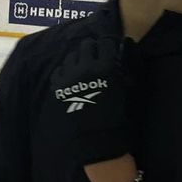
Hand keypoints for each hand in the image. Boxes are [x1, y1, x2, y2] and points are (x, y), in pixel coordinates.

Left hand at [49, 36, 132, 165]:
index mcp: (106, 68)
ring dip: (78, 59)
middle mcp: (86, 68)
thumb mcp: (124, 90)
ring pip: (71, 56)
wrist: (95, 139)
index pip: (106, 42)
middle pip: (86, 45)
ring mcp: (69, 77)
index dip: (108, 46)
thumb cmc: (116, 117)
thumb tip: (118, 58)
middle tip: (95, 58)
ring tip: (82, 69)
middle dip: (92, 49)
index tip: (109, 51)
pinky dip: (65, 71)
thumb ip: (119, 71)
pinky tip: (71, 79)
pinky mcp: (57, 87)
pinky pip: (59, 70)